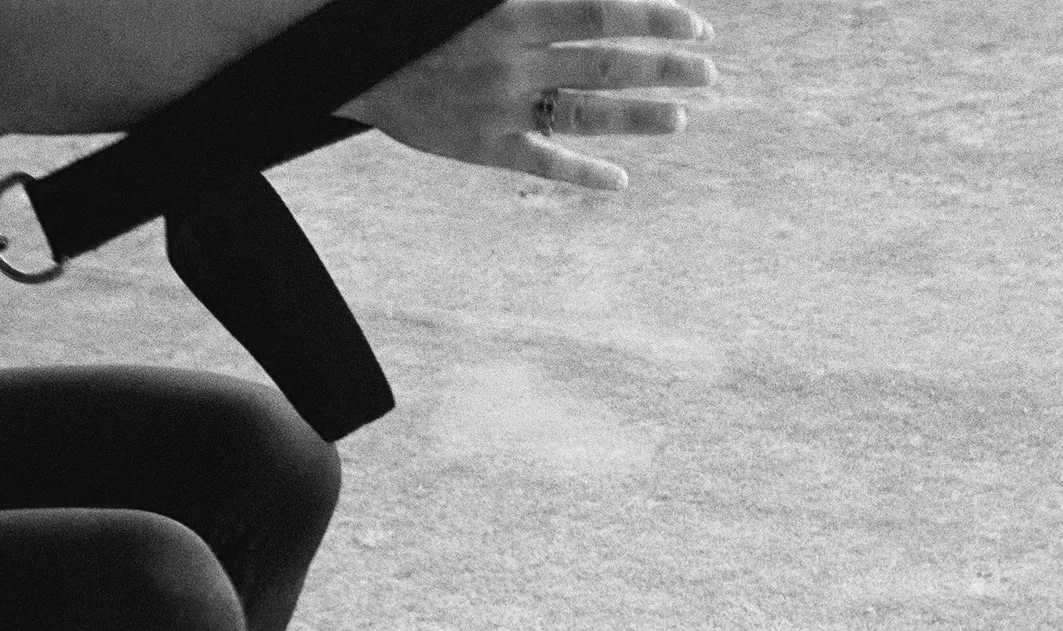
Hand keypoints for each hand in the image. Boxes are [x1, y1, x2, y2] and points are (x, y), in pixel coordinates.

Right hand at [339, 0, 716, 190]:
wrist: (353, 62)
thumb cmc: (419, 18)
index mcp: (514, 10)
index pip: (603, 11)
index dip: (657, 17)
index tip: (697, 22)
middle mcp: (514, 58)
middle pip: (607, 63)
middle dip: (665, 67)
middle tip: (709, 70)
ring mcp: (501, 105)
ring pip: (585, 113)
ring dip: (638, 117)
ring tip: (682, 117)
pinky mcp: (483, 145)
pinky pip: (542, 162)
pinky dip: (583, 174)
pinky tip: (619, 182)